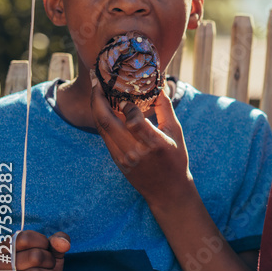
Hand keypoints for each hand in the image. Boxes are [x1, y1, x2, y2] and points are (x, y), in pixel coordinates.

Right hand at [0, 231, 69, 270]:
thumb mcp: (50, 253)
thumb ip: (58, 242)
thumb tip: (63, 243)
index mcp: (5, 250)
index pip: (25, 237)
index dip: (42, 242)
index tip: (45, 249)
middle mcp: (0, 267)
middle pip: (35, 256)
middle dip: (49, 262)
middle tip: (47, 267)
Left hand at [89, 73, 191, 206]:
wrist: (167, 190)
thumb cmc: (176, 158)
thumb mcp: (176, 132)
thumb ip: (165, 108)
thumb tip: (159, 86)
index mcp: (154, 144)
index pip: (133, 120)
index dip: (127, 104)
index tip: (126, 95)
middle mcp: (135, 152)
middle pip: (108, 122)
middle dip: (98, 99)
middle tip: (95, 80)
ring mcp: (123, 158)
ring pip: (102, 129)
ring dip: (96, 108)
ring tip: (96, 91)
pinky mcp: (117, 161)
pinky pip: (105, 137)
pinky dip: (102, 120)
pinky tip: (103, 109)